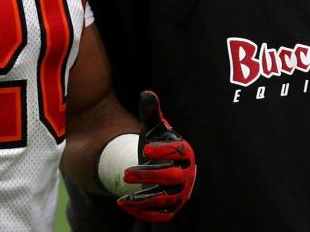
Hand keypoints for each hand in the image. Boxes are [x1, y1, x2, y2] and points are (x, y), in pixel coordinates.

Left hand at [116, 90, 195, 222]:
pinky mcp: (172, 208)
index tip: (145, 148)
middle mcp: (186, 173)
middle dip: (148, 176)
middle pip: (171, 176)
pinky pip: (162, 215)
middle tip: (125, 174)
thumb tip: (147, 93)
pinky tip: (125, 205)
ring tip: (123, 198)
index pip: (181, 151)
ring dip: (144, 199)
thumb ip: (151, 113)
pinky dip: (144, 213)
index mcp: (185, 152)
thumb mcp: (153, 129)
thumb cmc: (157, 145)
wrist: (159, 168)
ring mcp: (180, 193)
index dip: (165, 150)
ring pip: (165, 199)